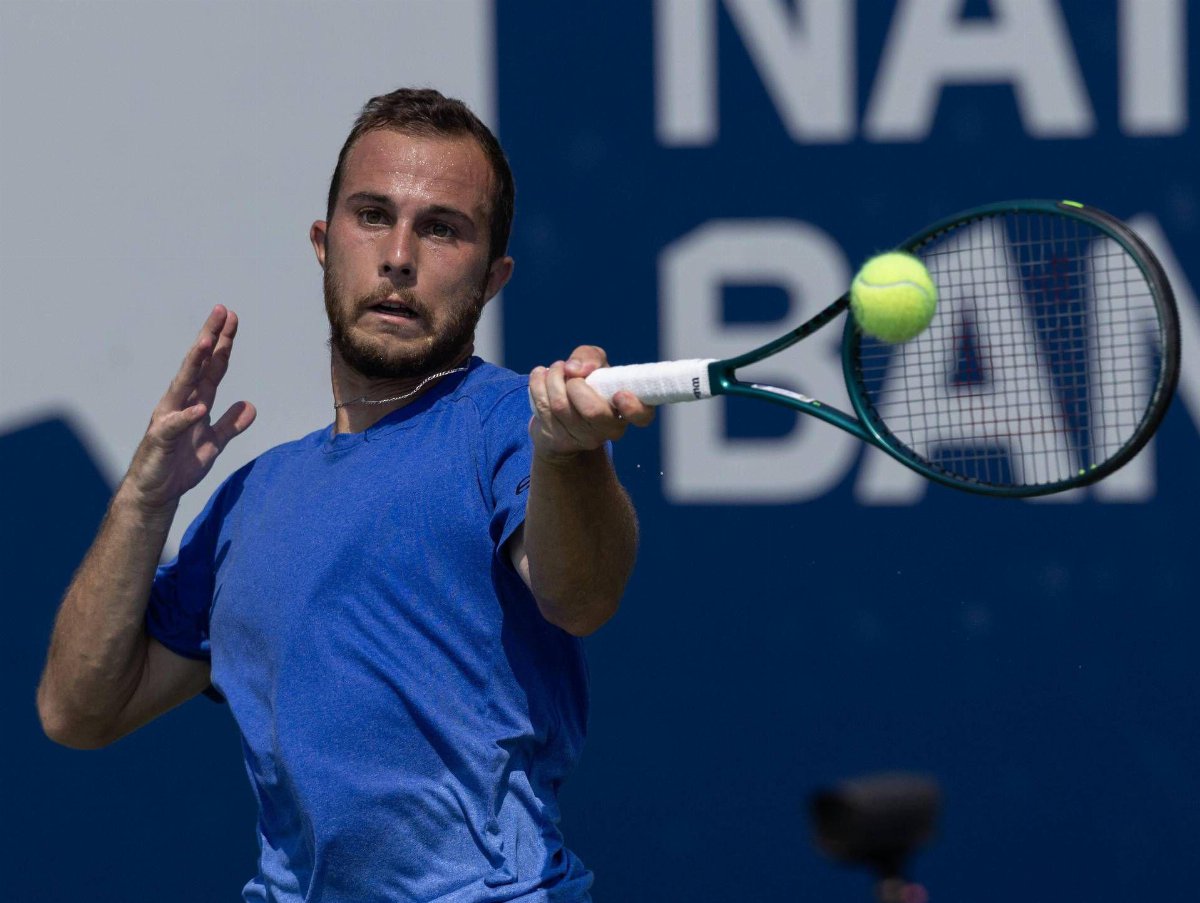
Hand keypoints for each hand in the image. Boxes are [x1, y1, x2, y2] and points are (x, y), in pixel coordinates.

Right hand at [121, 306, 256, 513]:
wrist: (156, 493)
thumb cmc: (180, 465)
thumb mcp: (213, 444)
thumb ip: (230, 425)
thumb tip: (251, 407)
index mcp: (195, 402)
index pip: (212, 368)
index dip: (224, 344)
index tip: (233, 319)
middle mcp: (180, 403)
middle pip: (198, 365)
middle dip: (210, 337)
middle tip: (221, 311)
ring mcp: (167, 419)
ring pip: (183, 385)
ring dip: (194, 363)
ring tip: (207, 342)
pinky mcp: (159, 441)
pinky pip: (174, 426)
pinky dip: (186, 417)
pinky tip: (199, 408)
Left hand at [528, 345, 653, 459]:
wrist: (559, 415)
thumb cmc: (586, 385)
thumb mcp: (595, 364)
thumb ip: (590, 357)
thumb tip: (575, 369)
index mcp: (627, 409)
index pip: (642, 416)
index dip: (633, 407)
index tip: (619, 394)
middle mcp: (609, 429)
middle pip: (592, 410)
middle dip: (574, 384)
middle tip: (571, 375)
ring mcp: (583, 438)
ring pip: (560, 406)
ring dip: (552, 378)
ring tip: (555, 370)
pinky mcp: (558, 441)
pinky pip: (542, 407)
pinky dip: (537, 384)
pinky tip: (541, 377)